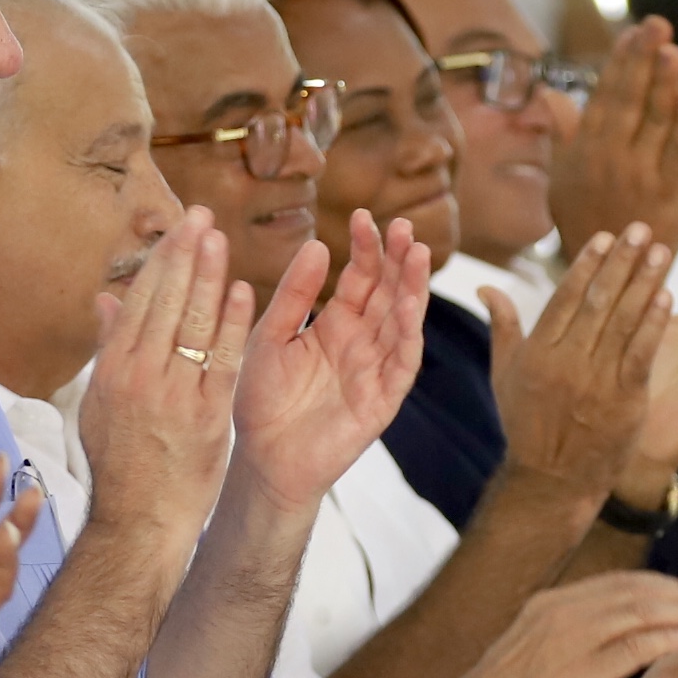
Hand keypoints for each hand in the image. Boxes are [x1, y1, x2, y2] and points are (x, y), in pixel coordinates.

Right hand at [78, 211, 246, 547]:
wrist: (140, 521)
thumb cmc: (121, 464)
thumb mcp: (100, 404)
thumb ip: (108, 348)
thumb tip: (104, 300)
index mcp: (112, 370)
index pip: (139, 301)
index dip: (161, 260)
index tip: (179, 228)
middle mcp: (139, 376)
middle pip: (163, 302)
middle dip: (184, 254)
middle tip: (202, 215)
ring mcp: (173, 394)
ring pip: (190, 323)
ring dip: (206, 275)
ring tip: (218, 238)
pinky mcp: (206, 415)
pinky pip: (220, 360)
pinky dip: (229, 322)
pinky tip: (240, 291)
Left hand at [231, 211, 429, 512]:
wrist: (261, 460)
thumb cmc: (261, 401)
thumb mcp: (270, 336)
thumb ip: (294, 295)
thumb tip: (318, 244)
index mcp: (336, 325)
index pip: (360, 278)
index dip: (366, 248)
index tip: (364, 216)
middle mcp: (362, 343)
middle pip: (388, 292)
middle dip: (397, 259)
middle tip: (402, 225)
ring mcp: (375, 370)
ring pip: (402, 322)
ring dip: (412, 288)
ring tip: (416, 253)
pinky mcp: (382, 401)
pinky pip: (402, 364)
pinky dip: (407, 335)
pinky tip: (406, 306)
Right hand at [441, 573, 677, 677]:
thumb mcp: (528, 650)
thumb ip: (562, 636)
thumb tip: (594, 635)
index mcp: (549, 604)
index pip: (616, 584)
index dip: (657, 584)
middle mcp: (561, 612)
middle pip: (634, 591)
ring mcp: (570, 640)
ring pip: (640, 613)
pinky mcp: (578, 672)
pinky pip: (635, 649)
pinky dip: (669, 641)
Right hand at [490, 226, 668, 502]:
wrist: (551, 481)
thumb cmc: (527, 426)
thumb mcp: (505, 375)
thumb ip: (502, 327)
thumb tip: (486, 287)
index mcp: (538, 352)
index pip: (566, 297)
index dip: (588, 264)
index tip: (607, 237)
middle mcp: (566, 362)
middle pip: (597, 301)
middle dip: (621, 262)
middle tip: (640, 230)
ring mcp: (596, 382)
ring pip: (622, 322)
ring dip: (644, 283)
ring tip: (660, 252)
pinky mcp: (624, 401)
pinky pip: (641, 354)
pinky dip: (653, 324)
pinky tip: (666, 295)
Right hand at [545, 17, 677, 254]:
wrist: (612, 277)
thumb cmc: (587, 222)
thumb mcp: (563, 180)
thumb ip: (564, 134)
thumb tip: (550, 94)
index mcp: (586, 150)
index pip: (605, 96)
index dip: (621, 62)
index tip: (633, 31)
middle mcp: (611, 159)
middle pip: (629, 101)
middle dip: (643, 60)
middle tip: (657, 24)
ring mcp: (641, 176)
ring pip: (654, 122)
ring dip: (664, 85)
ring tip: (673, 51)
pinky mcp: (671, 194)